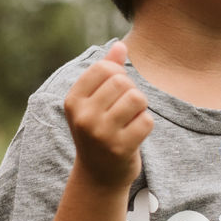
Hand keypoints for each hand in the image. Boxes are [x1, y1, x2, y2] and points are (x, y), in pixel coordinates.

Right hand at [63, 41, 152, 189]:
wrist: (98, 175)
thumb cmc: (99, 130)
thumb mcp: (95, 101)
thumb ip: (108, 71)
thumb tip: (121, 45)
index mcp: (73, 100)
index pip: (104, 68)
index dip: (118, 75)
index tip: (115, 92)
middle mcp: (83, 116)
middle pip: (122, 82)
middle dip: (131, 91)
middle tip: (125, 109)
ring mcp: (101, 134)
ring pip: (137, 98)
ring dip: (141, 108)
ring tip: (131, 119)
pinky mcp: (120, 149)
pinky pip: (147, 121)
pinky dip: (146, 125)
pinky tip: (135, 135)